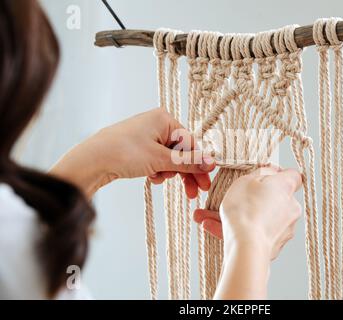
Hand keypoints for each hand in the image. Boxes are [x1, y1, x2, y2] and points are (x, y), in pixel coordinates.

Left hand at [50, 108, 215, 196]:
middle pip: (181, 151)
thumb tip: (212, 163)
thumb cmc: (124, 153)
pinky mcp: (138, 147)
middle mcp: (157, 124)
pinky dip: (157, 170)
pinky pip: (157, 159)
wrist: (91, 160)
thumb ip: (188, 162)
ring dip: (169, 172)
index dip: (199, 164)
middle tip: (193, 192)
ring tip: (160, 180)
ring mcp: (147, 135)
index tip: (205, 183)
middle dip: (186, 172)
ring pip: (169, 157)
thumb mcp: (161, 159)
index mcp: (165, 119)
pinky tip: (151, 177)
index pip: (190, 143)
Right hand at [194, 166, 302, 259]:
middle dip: (255, 196)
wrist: (247, 247)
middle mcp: (291, 207)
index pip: (293, 176)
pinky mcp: (275, 245)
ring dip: (242, 215)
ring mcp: (285, 228)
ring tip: (211, 215)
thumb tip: (269, 172)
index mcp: (286, 188)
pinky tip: (211, 226)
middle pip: (275, 197)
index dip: (279, 173)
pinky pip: (257, 232)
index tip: (263, 175)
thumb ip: (260, 173)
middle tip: (234, 196)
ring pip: (262, 216)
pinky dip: (240, 230)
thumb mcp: (245, 180)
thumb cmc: (245, 210)